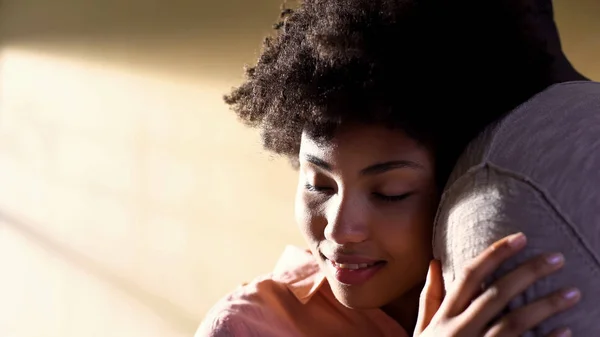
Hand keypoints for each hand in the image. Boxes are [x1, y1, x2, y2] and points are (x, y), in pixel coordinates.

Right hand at [414, 233, 580, 336]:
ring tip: (572, 292)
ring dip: (546, 305)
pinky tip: (566, 330)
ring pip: (515, 322)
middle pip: (498, 293)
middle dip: (528, 272)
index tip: (519, 238)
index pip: (471, 276)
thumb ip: (430, 298)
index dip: (495, 254)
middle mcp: (460, 329)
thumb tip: (436, 262)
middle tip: (557, 257)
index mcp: (444, 316)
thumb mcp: (422, 329)